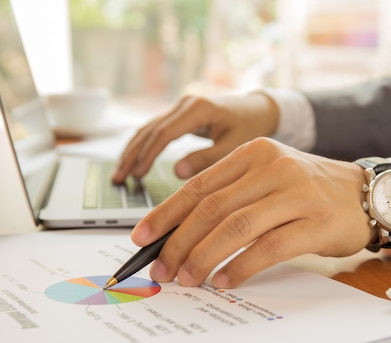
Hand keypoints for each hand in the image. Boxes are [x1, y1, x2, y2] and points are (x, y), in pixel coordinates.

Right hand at [111, 93, 278, 183]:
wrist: (258, 109)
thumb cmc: (251, 126)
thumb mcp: (234, 145)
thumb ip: (207, 159)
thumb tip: (177, 172)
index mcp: (198, 108)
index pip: (164, 132)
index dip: (148, 155)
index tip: (137, 174)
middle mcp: (185, 104)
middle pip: (149, 130)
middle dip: (132, 155)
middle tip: (118, 179)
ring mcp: (180, 107)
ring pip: (148, 129)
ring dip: (132, 151)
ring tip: (120, 175)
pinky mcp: (180, 115)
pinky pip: (155, 130)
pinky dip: (142, 146)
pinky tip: (133, 162)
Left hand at [130, 138, 376, 287]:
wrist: (366, 194)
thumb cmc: (310, 191)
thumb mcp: (268, 179)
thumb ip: (231, 197)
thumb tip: (180, 234)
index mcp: (255, 154)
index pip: (199, 186)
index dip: (166, 215)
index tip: (142, 239)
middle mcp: (274, 168)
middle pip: (212, 209)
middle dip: (179, 243)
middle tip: (162, 270)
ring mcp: (297, 193)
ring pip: (236, 228)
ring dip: (204, 258)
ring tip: (188, 279)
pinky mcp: (317, 222)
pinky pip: (269, 248)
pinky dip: (240, 267)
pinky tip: (225, 280)